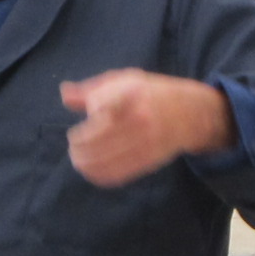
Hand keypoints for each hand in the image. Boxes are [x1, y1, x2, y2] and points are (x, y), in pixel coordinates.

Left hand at [60, 69, 233, 187]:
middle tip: (73, 143)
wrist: (190, 112)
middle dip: (78, 144)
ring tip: (77, 158)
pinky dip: (99, 175)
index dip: (88, 115)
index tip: (81, 121)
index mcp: (131, 94)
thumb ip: (92, 88)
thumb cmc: (149, 93)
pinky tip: (89, 171)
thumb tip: (64, 94)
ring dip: (84, 161)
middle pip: (97, 137)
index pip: (101, 106)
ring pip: (105, 159)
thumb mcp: (123, 80)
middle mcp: (139, 118)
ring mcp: (145, 141)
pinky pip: (119, 173)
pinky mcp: (149, 160)